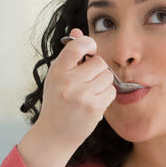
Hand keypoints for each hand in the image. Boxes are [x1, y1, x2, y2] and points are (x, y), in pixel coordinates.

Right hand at [34, 28, 115, 150]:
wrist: (54, 135)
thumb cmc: (57, 103)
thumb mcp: (57, 77)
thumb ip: (69, 56)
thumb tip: (77, 31)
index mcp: (57, 71)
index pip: (77, 45)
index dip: (89, 44)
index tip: (90, 51)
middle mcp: (67, 82)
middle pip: (99, 62)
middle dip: (98, 69)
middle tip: (90, 79)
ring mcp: (81, 95)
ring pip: (108, 76)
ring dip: (103, 83)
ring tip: (91, 92)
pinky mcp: (93, 108)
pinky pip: (111, 91)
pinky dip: (106, 96)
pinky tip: (95, 102)